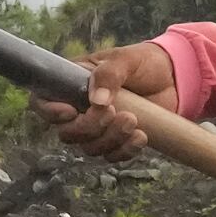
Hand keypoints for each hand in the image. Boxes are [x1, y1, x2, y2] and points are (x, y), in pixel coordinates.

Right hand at [34, 42, 172, 158]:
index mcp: (72, 84)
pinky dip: (125, 151)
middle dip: (89, 128)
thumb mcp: (125, 59)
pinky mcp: (117, 142)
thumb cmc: (143, 62)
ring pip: (89, 148)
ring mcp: (98, 128)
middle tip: (114, 112)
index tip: (71, 112)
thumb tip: (97, 100)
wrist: (173, 77)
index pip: (42, 102)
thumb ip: (109, 74)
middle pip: (66, 133)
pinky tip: (142, 136)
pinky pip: (111, 157)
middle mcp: (80, 109)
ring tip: (133, 120)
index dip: (49, 112)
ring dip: (110, 139)